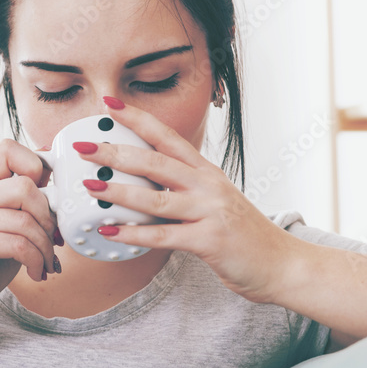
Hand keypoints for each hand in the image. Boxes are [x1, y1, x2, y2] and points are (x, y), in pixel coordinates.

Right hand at [0, 139, 58, 328]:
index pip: (8, 148)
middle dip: (49, 217)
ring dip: (45, 248)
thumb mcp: (14, 227)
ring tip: (46, 263)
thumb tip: (61, 180)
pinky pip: (17, 245)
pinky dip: (36, 261)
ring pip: (25, 220)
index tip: (49, 197)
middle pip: (26, 186)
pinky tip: (36, 273)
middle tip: (53, 241)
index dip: (36, 164)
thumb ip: (30, 204)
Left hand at [73, 97, 295, 303]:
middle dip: (115, 152)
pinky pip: (164, 236)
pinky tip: (111, 231)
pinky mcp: (209, 240)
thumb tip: (146, 187)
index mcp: (206, 172)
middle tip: (83, 147)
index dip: (137, 118)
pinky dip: (134, 234)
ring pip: (155, 198)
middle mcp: (208, 186)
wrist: (283, 264)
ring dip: (118, 192)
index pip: (167, 136)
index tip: (109, 103)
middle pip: (155, 161)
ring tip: (90, 187)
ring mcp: (210, 212)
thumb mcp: (217, 201)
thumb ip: (186, 191)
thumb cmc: (245, 236)